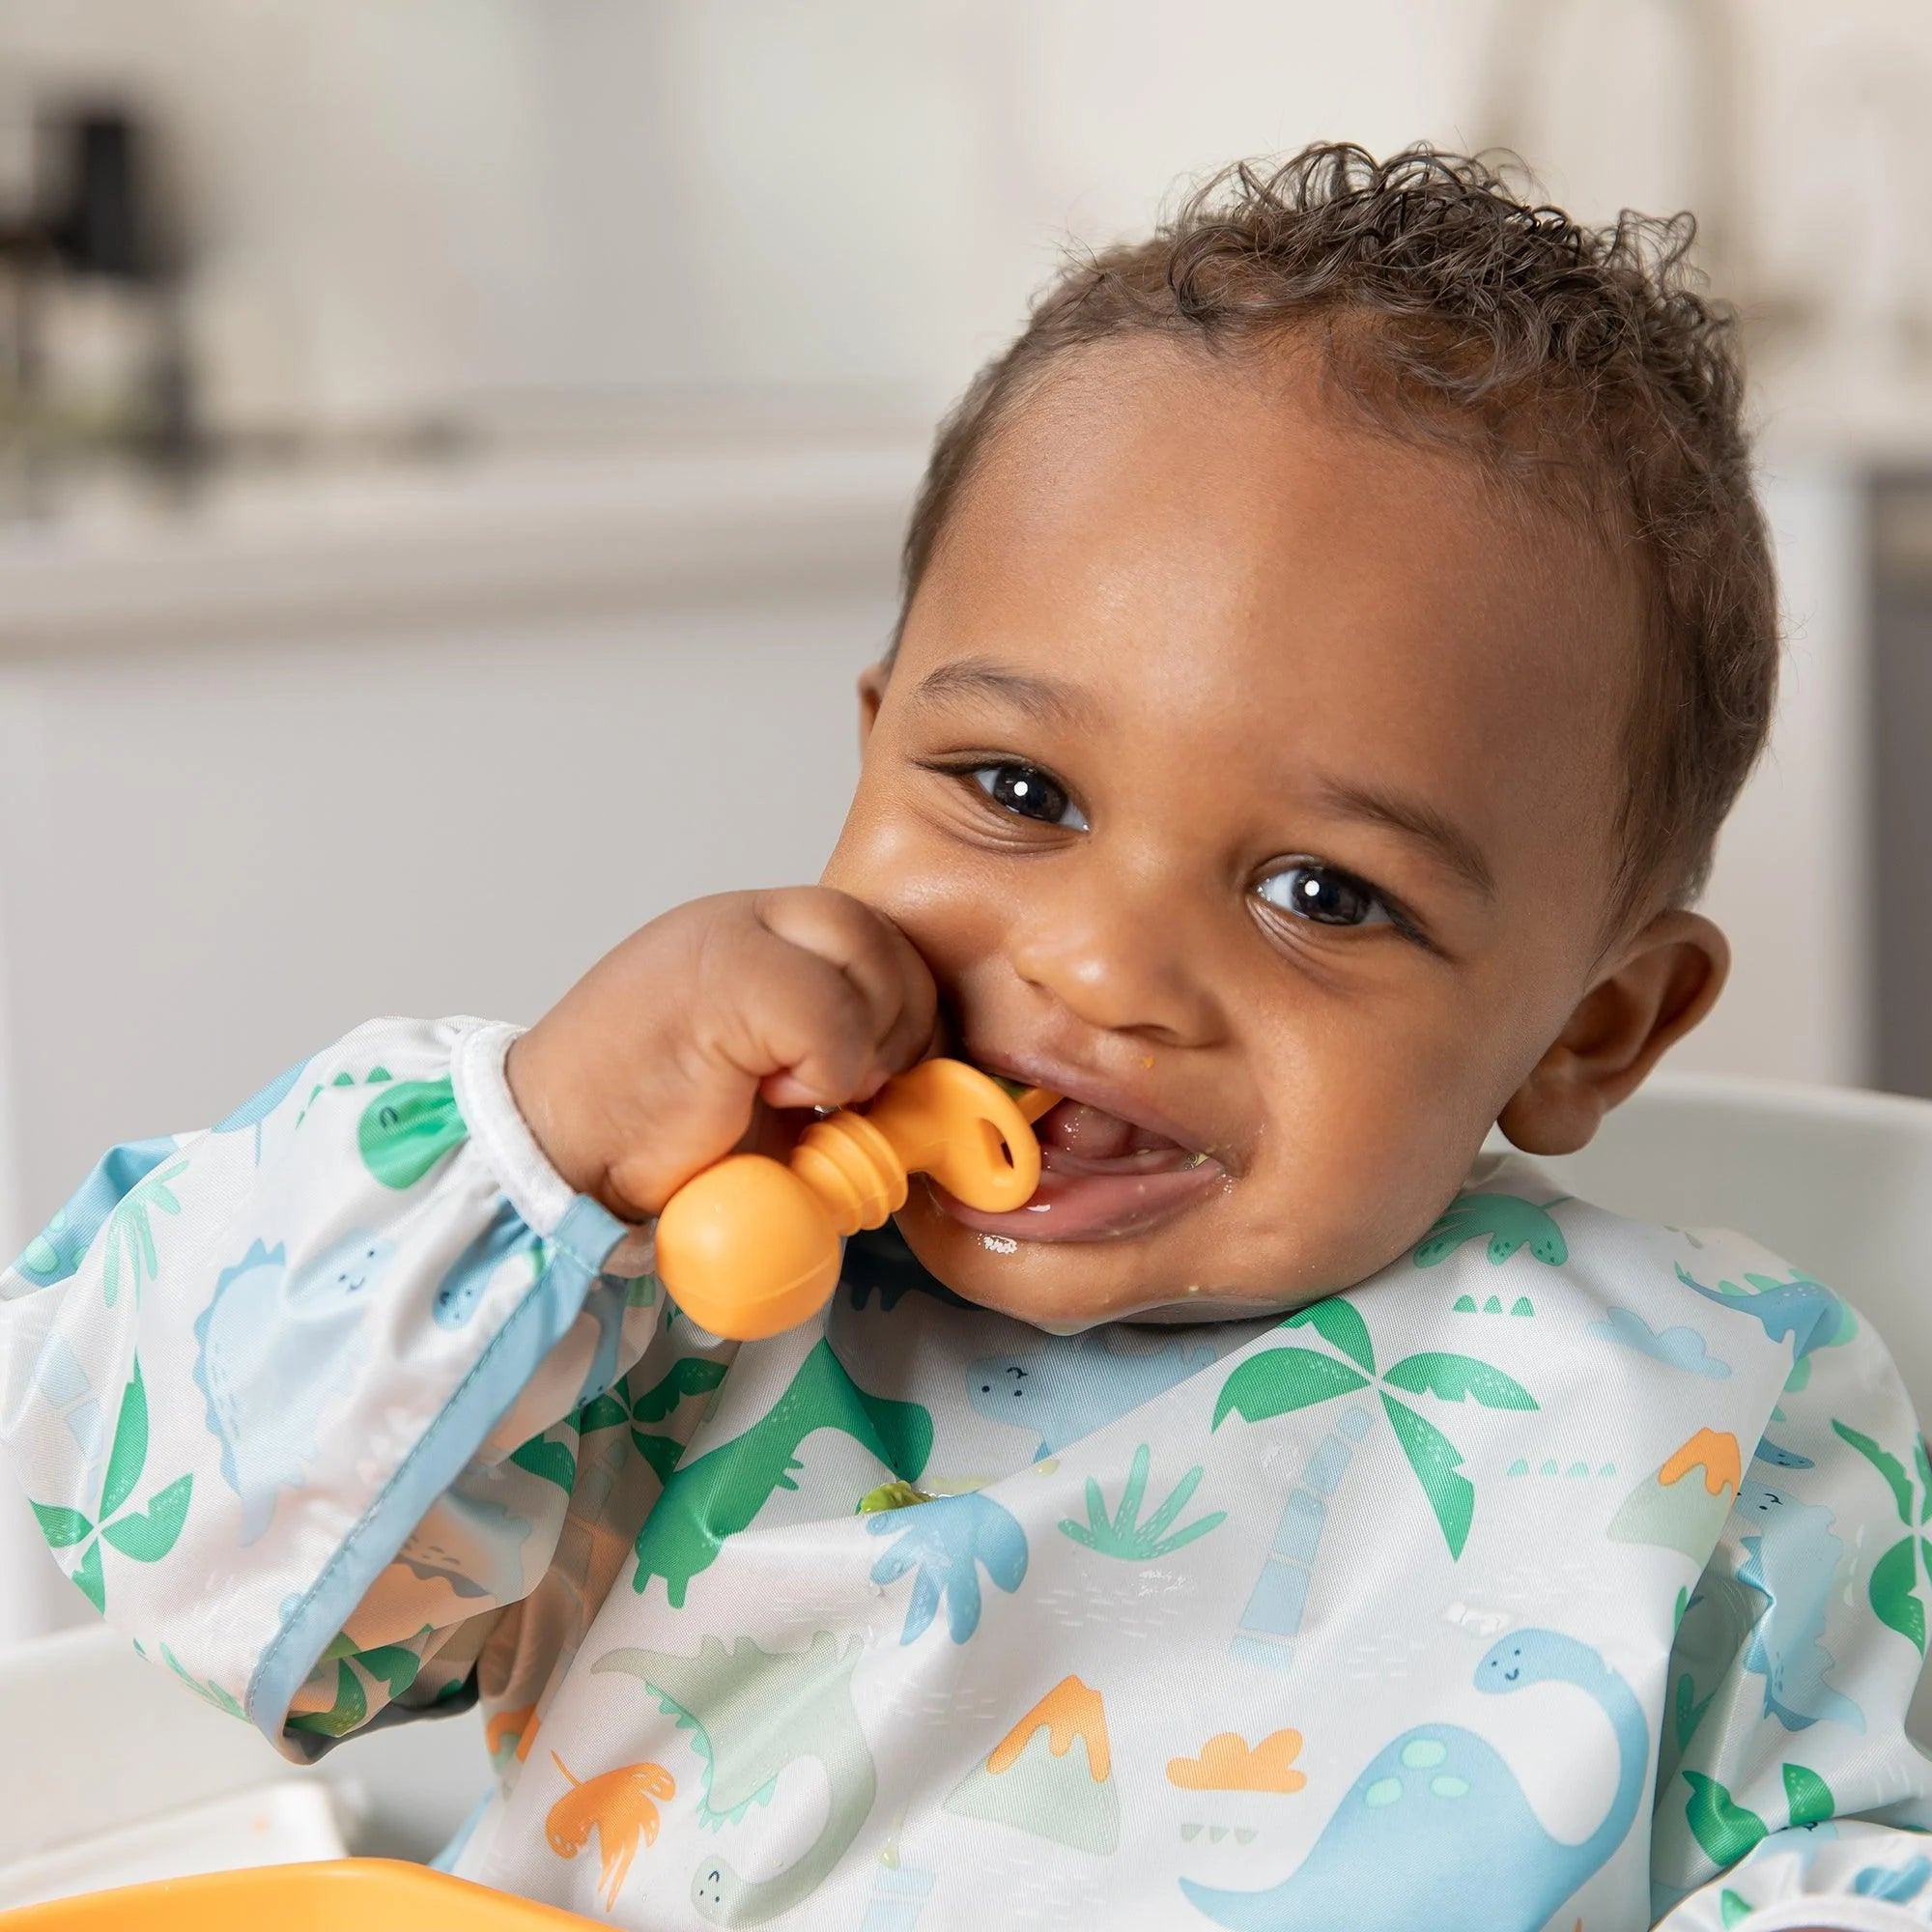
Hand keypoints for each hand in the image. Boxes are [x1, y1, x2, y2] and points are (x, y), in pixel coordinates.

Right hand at [507, 888, 938, 1220]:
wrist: (559, 1150)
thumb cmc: (654, 1128)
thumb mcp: (763, 1079)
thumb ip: (829, 1053)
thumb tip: (911, 1081)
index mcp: (759, 934)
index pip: (875, 935)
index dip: (905, 1005)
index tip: (888, 1075)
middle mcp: (745, 918)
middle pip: (879, 932)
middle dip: (898, 1019)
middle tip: (860, 1089)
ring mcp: (728, 938)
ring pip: (864, 955)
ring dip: (863, 1041)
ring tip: (810, 1092)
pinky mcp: (719, 977)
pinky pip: (829, 1011)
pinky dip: (830, 1067)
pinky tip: (780, 1095)